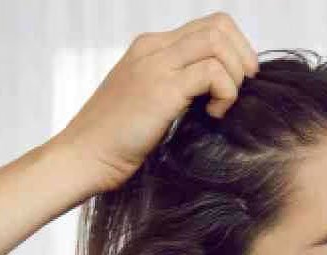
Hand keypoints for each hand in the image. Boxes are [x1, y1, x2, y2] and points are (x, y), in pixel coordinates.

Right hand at [48, 11, 258, 195]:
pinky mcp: (162, 89)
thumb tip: (216, 93)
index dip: (234, 49)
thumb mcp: (149, 103)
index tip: (239, 81)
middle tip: (242, 91)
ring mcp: (156, 65)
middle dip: (242, 58)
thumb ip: (177, 87)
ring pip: (217, 43)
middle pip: (218, 26)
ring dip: (234, 76)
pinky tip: (213, 115)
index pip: (207, 26)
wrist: (84, 156)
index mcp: (151, 48)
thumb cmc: (116, 140)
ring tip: (223, 105)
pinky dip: (225, 94)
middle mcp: (154, 48)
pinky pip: (212, 73)